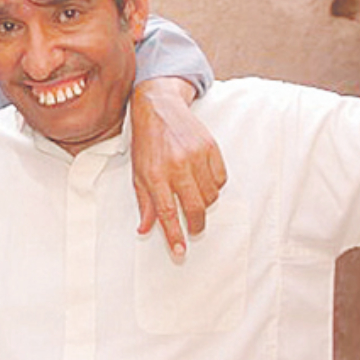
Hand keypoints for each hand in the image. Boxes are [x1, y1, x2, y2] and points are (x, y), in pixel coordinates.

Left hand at [130, 77, 226, 256]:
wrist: (159, 107)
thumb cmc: (146, 144)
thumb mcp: (138, 173)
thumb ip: (144, 203)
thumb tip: (144, 230)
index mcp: (155, 174)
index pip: (166, 212)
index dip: (174, 235)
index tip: (180, 252)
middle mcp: (176, 166)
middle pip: (195, 207)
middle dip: (196, 225)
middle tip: (194, 229)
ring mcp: (196, 156)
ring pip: (211, 196)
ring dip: (205, 204)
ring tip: (194, 198)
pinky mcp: (211, 147)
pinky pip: (221, 179)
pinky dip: (215, 186)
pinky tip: (203, 181)